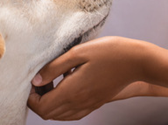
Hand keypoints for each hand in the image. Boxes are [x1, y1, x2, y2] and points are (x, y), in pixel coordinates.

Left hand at [27, 36, 144, 120]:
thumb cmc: (109, 51)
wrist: (137, 61)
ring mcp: (89, 105)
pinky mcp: (96, 103)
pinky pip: (73, 114)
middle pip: (49, 114)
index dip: (31, 98)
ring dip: (50, 104)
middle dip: (38, 100)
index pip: (42, 107)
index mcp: (72, 91)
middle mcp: (79, 103)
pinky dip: (63, 106)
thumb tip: (36, 80)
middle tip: (40, 80)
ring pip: (60, 116)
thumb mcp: (78, 52)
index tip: (32, 81)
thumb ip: (55, 67)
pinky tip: (65, 88)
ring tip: (51, 83)